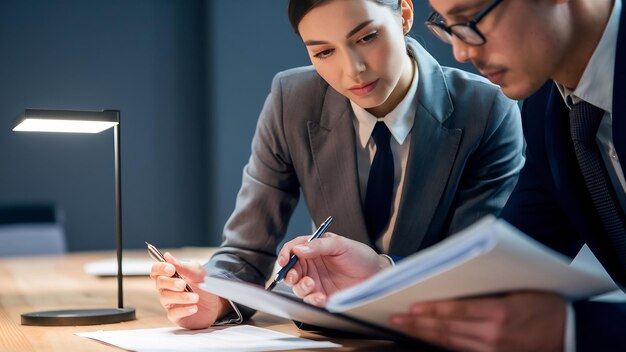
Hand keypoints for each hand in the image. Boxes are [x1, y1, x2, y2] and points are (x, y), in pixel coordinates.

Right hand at [150, 252, 230, 328]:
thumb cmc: (204, 286)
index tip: (171, 269)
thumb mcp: (198, 273)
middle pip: (159, 283)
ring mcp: (170, 302)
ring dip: (181, 297)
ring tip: (195, 297)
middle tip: (183, 284)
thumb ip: (183, 266)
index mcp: (170, 276)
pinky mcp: (175, 315)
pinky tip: (194, 307)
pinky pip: (173, 313)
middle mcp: (167, 289)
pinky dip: (184, 310)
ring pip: (166, 298)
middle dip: (171, 283)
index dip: (160, 268)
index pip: (156, 270)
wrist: (215, 303)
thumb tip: (167, 256)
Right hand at [277, 232, 391, 305]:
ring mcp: (316, 281)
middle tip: (294, 276)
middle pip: (290, 270)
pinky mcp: (322, 296)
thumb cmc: (360, 256)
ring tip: (311, 284)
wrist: (376, 274)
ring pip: (297, 286)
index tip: (284, 260)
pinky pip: (310, 300)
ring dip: (300, 287)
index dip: (286, 254)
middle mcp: (312, 265)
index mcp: (314, 249)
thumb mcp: (340, 244)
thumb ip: (319, 245)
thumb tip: (299, 249)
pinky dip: (312, 300)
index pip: (293, 249)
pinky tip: (320, 297)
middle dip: (288, 274)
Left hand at [389, 291, 565, 351]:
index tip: (411, 306)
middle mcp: (492, 335)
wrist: (572, 335)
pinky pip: (461, 351)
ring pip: (449, 342)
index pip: (456, 311)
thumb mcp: (519, 290)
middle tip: (395, 318)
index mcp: (499, 313)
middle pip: (447, 329)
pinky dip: (441, 345)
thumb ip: (487, 290)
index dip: (432, 309)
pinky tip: (428, 339)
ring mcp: (491, 350)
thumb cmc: (546, 307)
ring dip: (424, 335)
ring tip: (405, 327)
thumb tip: (456, 283)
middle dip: (418, 324)